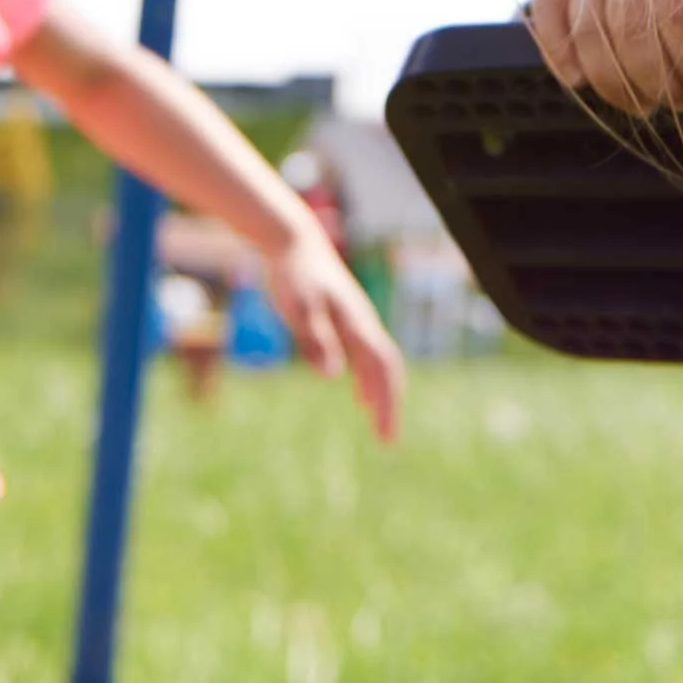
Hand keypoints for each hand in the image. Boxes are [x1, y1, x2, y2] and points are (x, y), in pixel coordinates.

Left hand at [262, 234, 406, 443]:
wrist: (293, 241)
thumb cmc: (292, 275)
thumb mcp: (298, 308)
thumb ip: (316, 340)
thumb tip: (335, 376)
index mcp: (355, 323)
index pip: (382, 369)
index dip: (387, 403)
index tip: (386, 435)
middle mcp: (363, 323)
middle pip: (387, 370)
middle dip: (390, 405)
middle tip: (388, 440)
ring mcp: (358, 321)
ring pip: (380, 364)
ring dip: (382, 395)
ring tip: (379, 425)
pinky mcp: (348, 319)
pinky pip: (368, 356)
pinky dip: (369, 380)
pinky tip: (360, 397)